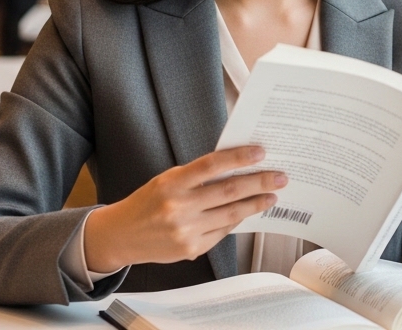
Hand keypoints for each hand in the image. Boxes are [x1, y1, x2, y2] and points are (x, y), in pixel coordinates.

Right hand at [82, 146, 286, 272]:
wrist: (121, 235)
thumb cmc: (148, 203)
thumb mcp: (167, 180)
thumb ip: (197, 176)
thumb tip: (236, 167)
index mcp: (172, 184)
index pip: (212, 166)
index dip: (238, 158)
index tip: (260, 152)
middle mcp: (179, 208)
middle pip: (228, 192)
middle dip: (259, 183)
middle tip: (280, 177)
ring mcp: (186, 231)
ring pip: (230, 214)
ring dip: (255, 204)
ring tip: (271, 196)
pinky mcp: (191, 249)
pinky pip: (222, 233)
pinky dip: (236, 221)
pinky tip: (247, 212)